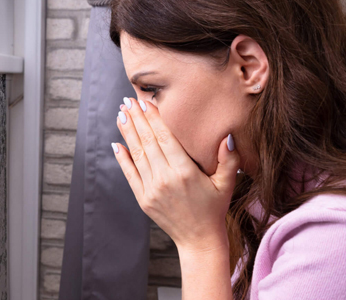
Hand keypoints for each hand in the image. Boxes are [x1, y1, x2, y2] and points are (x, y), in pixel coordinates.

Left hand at [112, 97, 240, 252]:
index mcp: (185, 172)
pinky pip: (130, 174)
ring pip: (137, 155)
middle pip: (147, 142)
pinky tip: (116, 143)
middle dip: (137, 119)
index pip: (165, 138)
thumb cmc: (214, 208)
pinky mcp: (143, 199)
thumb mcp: (227, 183)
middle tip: (127, 101)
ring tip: (121, 114)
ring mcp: (152, 190)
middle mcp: (166, 179)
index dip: (153, 118)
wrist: (199, 240)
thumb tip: (226, 135)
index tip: (145, 102)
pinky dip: (122, 158)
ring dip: (127, 133)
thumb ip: (228, 159)